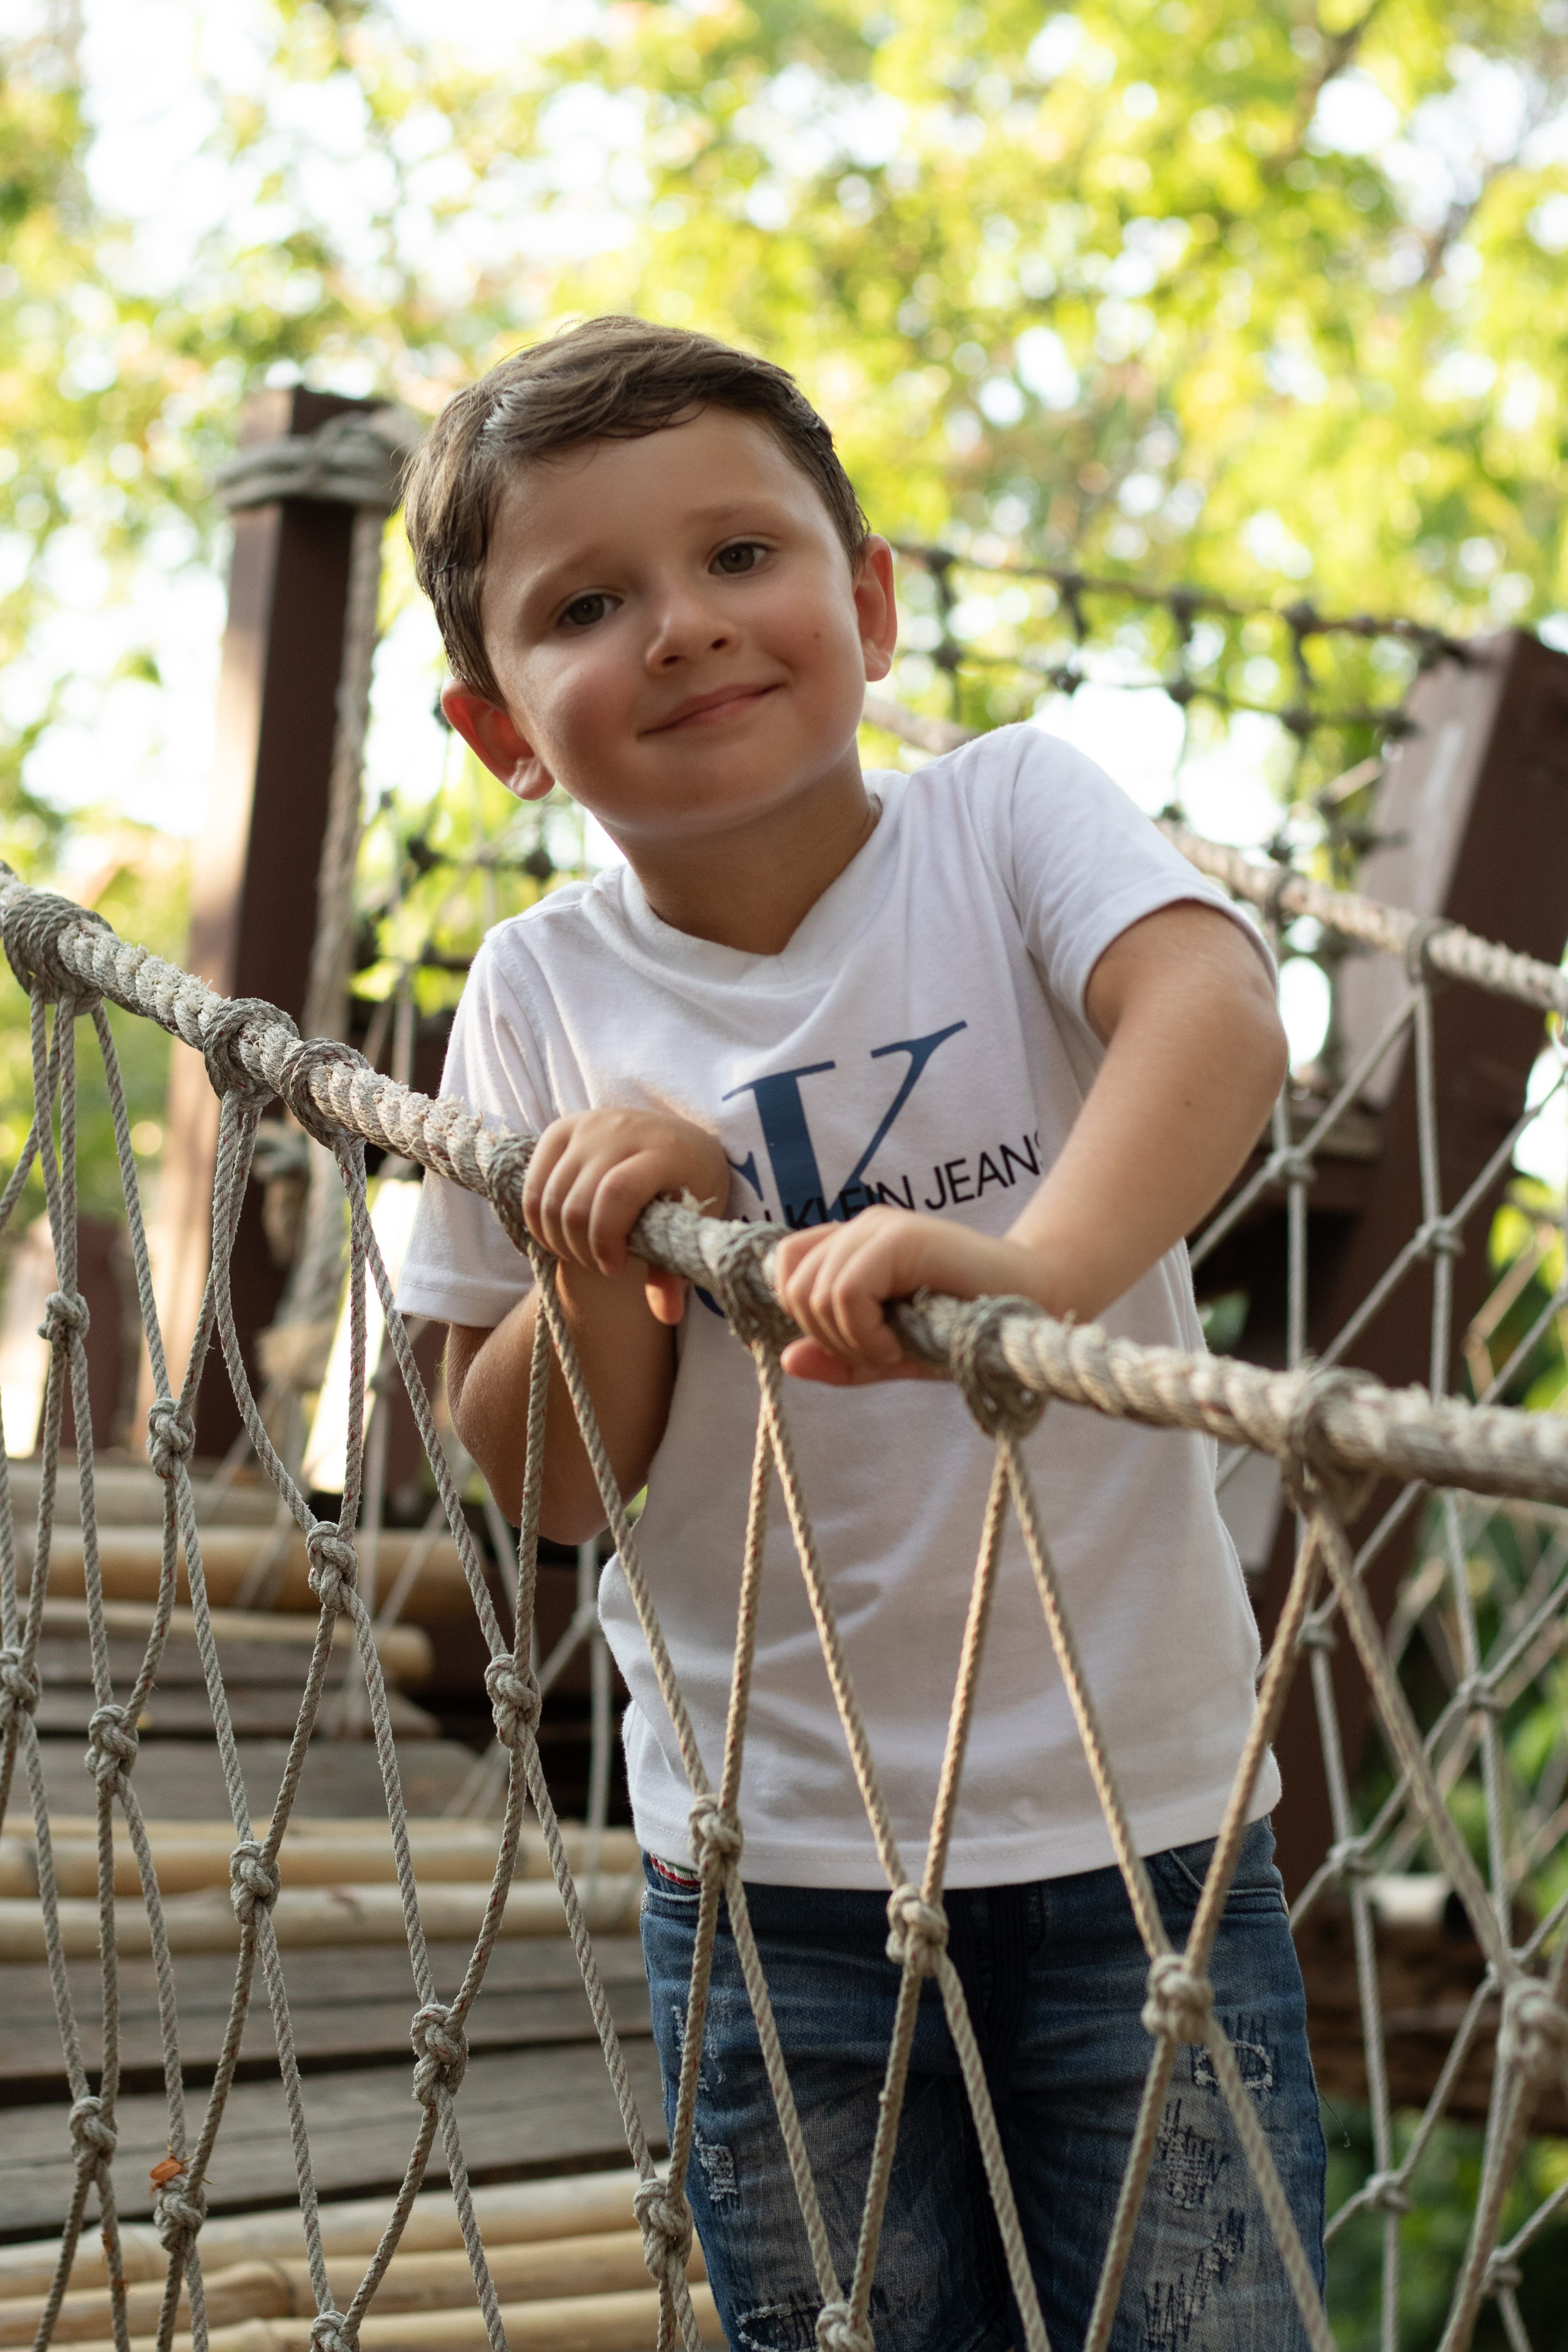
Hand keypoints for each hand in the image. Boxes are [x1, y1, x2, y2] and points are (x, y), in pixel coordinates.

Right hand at [523, 1108, 728, 1323]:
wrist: (681, 1140)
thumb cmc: (689, 1188)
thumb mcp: (691, 1224)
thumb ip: (673, 1267)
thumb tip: (667, 1314)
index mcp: (666, 1151)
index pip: (618, 1193)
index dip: (606, 1239)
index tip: (615, 1268)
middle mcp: (623, 1130)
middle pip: (577, 1202)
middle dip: (581, 1249)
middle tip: (600, 1266)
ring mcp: (589, 1126)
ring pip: (549, 1197)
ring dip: (558, 1239)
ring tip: (582, 1253)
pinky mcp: (562, 1128)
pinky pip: (533, 1184)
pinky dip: (538, 1219)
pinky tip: (559, 1235)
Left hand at [771, 1207, 1050, 1384]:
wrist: (1032, 1303)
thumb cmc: (963, 1329)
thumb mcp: (890, 1354)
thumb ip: (839, 1358)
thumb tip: (786, 1358)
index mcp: (849, 1245)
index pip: (785, 1271)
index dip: (805, 1320)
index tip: (855, 1347)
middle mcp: (859, 1228)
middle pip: (793, 1287)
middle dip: (826, 1338)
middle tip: (879, 1354)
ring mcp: (879, 1227)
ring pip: (815, 1292)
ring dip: (849, 1340)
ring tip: (894, 1349)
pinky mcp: (901, 1237)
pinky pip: (846, 1292)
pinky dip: (864, 1332)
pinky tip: (898, 1344)